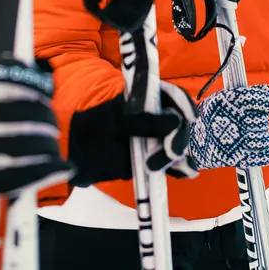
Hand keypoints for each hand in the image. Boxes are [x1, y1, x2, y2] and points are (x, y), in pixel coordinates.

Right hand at [0, 56, 72, 236]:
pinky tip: (63, 168)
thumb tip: (17, 63)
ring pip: (31, 142)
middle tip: (50, 125)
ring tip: (53, 146)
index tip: (47, 89)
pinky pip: (25, 173)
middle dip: (46, 119)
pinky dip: (49, 170)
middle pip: (28, 112)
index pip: (14, 78)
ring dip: (49, 146)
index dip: (37, 83)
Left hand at [68, 82, 198, 186]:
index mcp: (147, 99)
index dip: (184, 103)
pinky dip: (182, 168)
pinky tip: (184, 173)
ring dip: (179, 156)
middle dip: (179, 137)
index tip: (190, 117)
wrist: (78, 155)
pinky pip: (176, 163)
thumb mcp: (113, 121)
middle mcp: (158, 117)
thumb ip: (142, 122)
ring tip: (162, 167)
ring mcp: (159, 139)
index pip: (173, 95)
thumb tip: (174, 121)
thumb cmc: (92, 129)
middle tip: (169, 152)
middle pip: (180, 123)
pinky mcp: (159, 160)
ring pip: (180, 144)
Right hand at [190, 84, 268, 170]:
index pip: (260, 99)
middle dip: (261, 121)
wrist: (190, 141)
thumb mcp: (222, 98)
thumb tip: (268, 90)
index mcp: (232, 102)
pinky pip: (263, 156)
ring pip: (264, 137)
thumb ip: (245, 94)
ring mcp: (239, 139)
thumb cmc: (208, 117)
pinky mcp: (239, 157)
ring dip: (264, 136)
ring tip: (256, 135)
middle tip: (254, 122)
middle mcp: (237, 120)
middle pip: (263, 120)